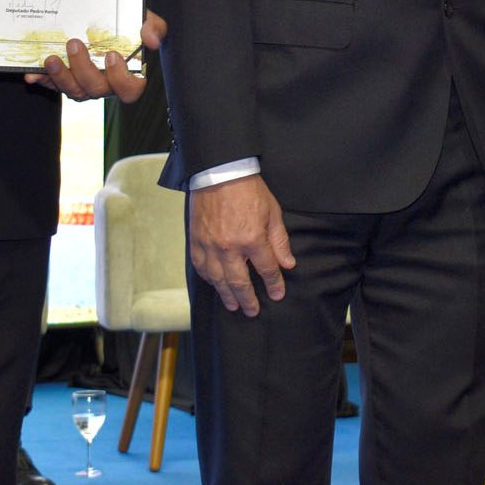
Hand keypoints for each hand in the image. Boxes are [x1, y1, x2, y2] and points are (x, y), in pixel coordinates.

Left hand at [28, 11, 166, 100]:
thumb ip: (153, 27)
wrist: (104, 15)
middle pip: (96, 89)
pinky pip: (52, 85)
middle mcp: (105, 84)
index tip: (111, 55)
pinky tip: (32, 74)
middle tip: (74, 44)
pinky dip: (42, 80)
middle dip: (83, 69)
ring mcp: (83, 84)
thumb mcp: (143, 19)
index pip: (130, 90)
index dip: (120, 78)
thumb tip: (151, 40)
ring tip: (51, 58)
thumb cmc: (128, 22)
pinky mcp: (63, 79)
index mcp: (128, 74)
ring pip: (73, 91)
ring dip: (60, 77)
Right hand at [189, 173, 295, 314]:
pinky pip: (200, 267)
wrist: (220, 172)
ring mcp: (210, 246)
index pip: (266, 270)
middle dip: (248, 299)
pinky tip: (214, 284)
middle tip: (252, 311)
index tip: (277, 294)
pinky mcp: (196, 241)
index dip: (274, 284)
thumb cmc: (249, 190)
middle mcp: (229, 247)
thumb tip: (287, 264)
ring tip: (233, 305)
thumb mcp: (273, 212)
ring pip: (218, 280)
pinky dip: (208, 279)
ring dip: (226, 295)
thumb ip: (279, 241)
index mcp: (252, 239)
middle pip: (240, 282)